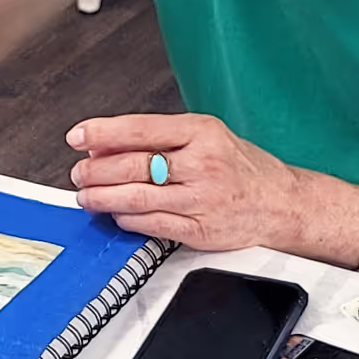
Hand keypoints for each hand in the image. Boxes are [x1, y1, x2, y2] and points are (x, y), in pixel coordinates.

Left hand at [67, 112, 303, 253]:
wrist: (281, 202)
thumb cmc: (240, 167)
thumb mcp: (206, 136)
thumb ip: (160, 138)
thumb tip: (106, 143)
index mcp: (202, 132)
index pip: (141, 129)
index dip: (102, 132)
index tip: (77, 136)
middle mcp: (202, 163)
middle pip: (133, 166)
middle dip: (96, 170)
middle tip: (78, 173)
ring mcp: (201, 198)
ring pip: (137, 198)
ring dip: (103, 197)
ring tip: (86, 195)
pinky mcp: (200, 230)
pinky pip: (152, 225)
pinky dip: (127, 219)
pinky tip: (116, 214)